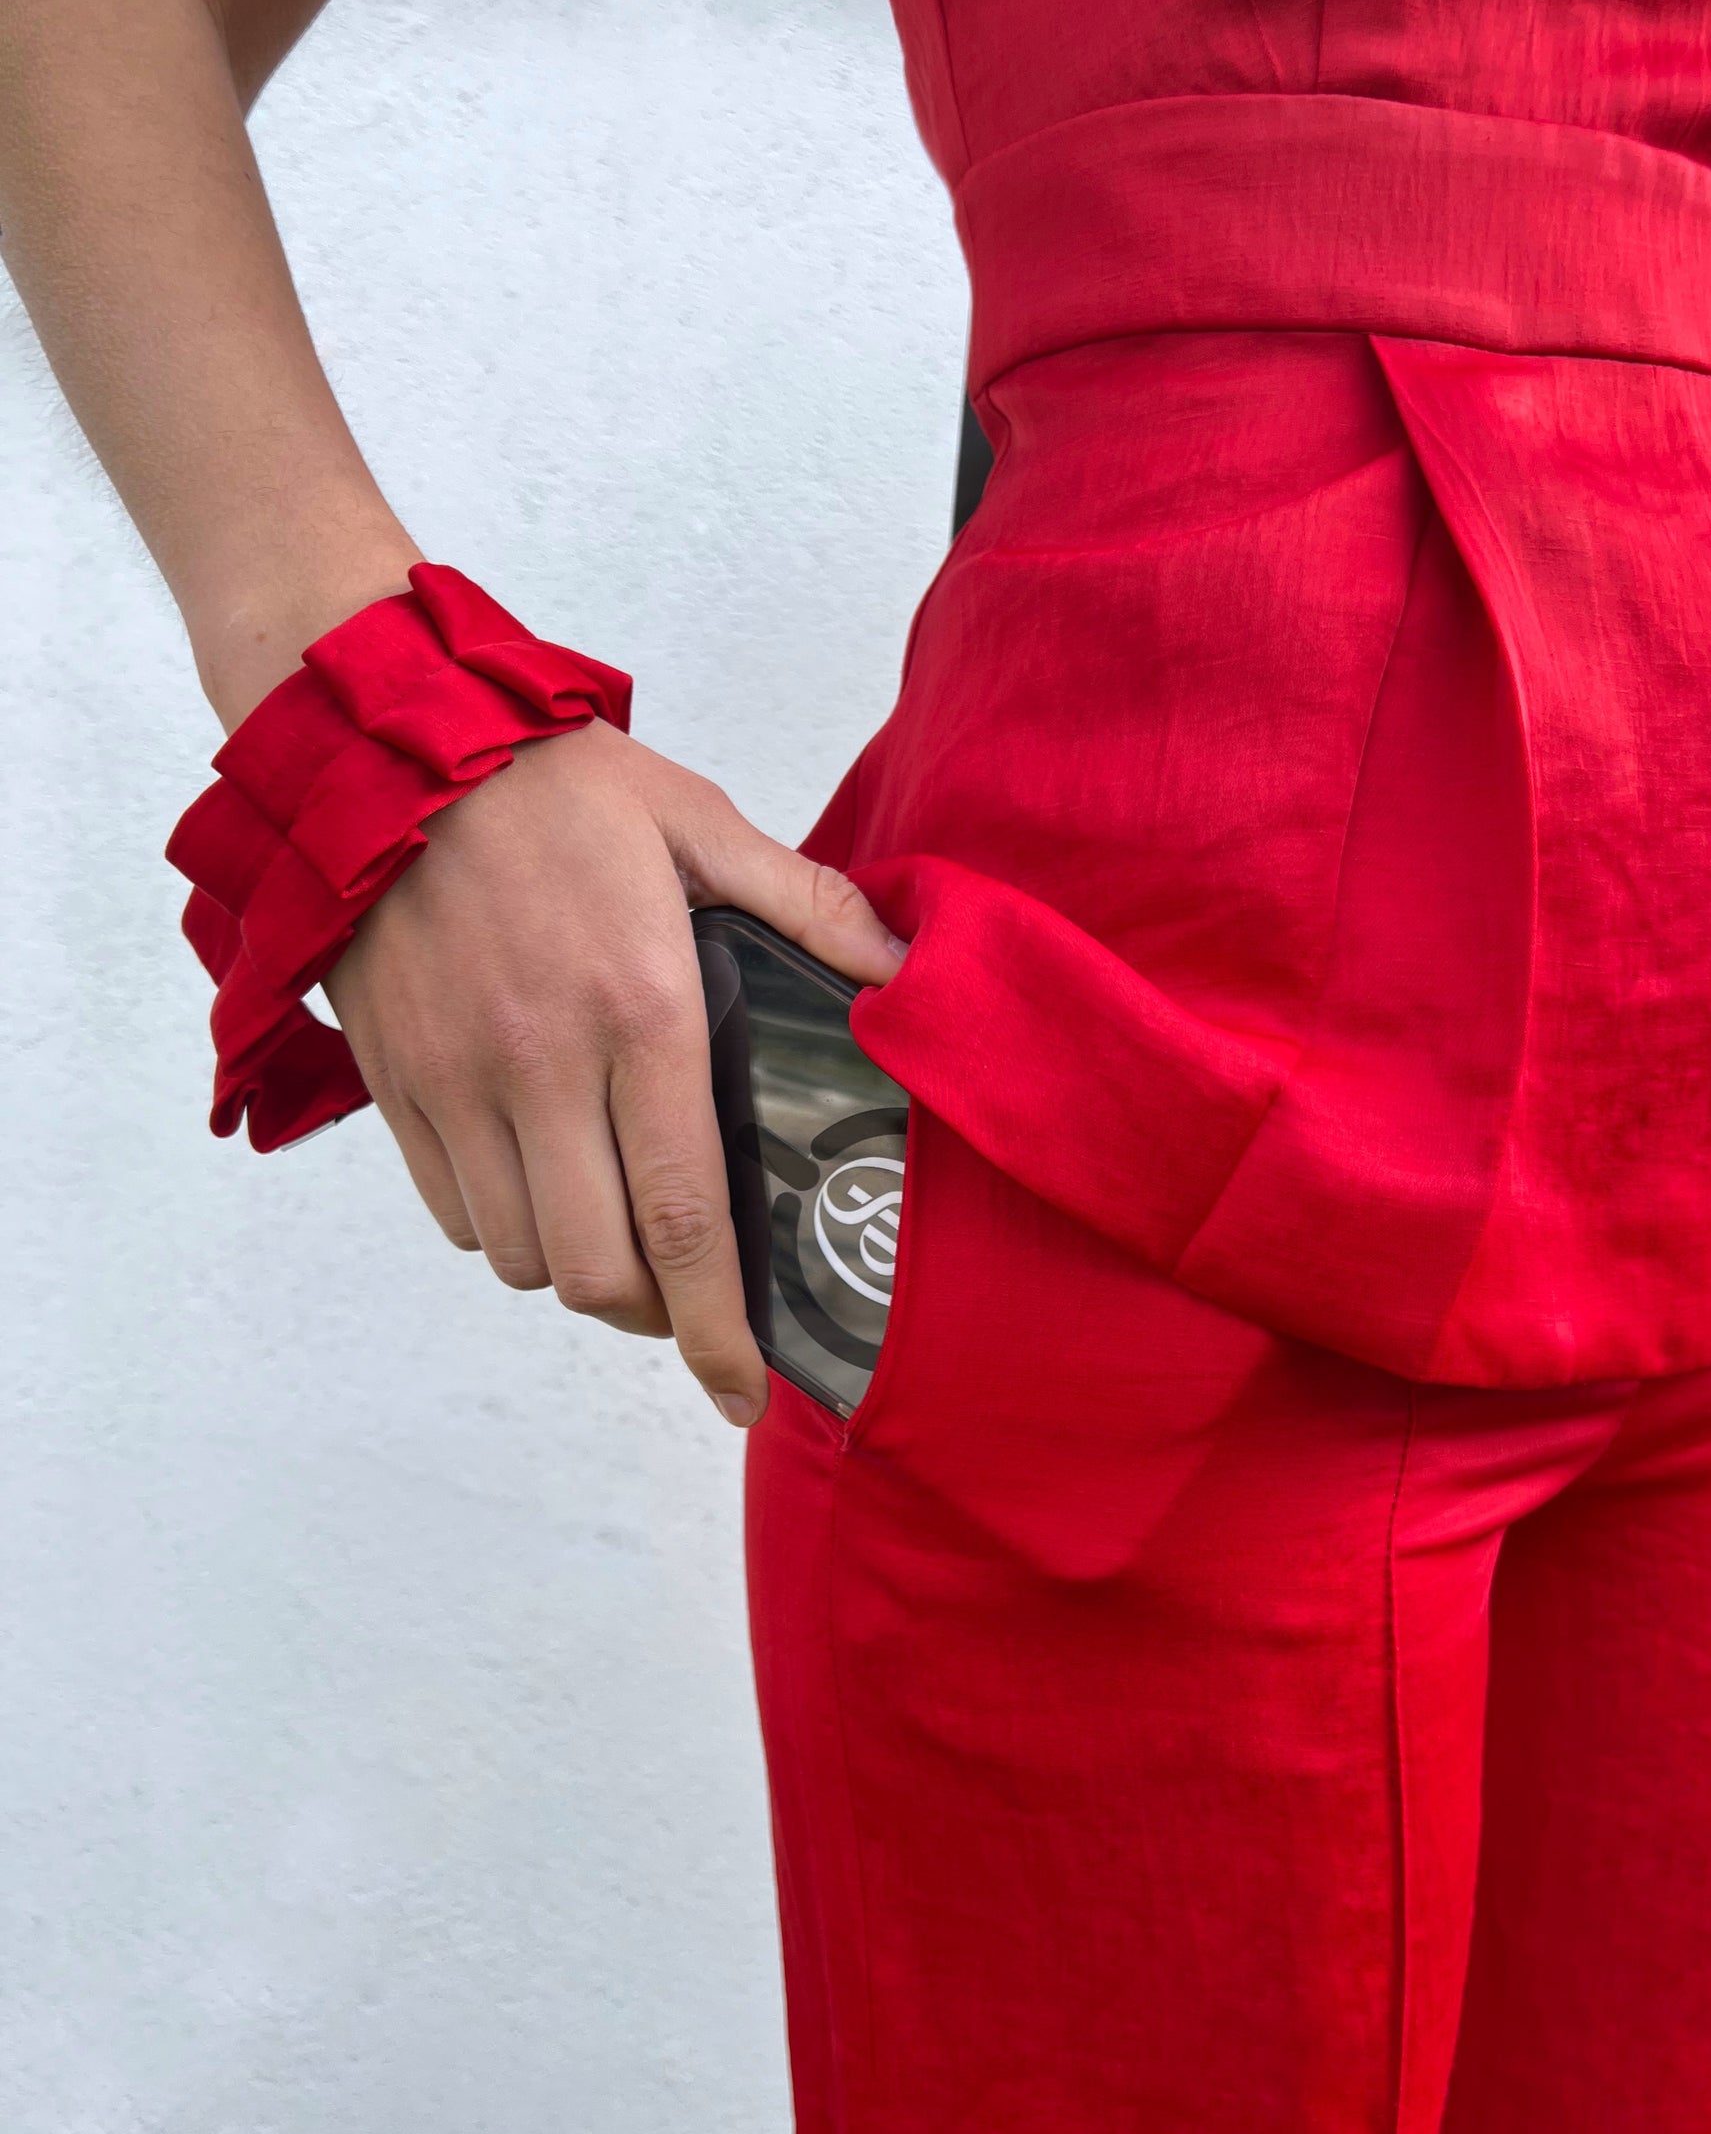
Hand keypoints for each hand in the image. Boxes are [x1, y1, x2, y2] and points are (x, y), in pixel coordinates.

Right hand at [323, 717, 904, 1425]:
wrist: (383, 742)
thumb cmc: (552, 782)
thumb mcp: (697, 822)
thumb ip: (807, 904)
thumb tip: (903, 963)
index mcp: (641, 1013)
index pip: (686, 1222)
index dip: (719, 1330)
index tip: (746, 1391)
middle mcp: (543, 1068)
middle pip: (599, 1271)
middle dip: (655, 1318)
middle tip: (690, 1304)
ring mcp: (458, 1081)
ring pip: (522, 1257)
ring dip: (579, 1271)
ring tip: (618, 1237)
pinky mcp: (396, 1082)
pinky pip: (453, 1212)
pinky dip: (503, 1230)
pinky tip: (542, 1189)